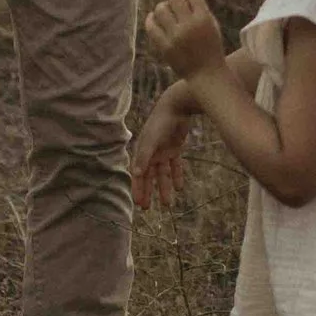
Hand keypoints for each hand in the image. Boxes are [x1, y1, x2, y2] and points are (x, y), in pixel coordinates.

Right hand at [130, 88, 194, 208]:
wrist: (176, 107)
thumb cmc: (160, 122)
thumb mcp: (151, 141)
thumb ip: (144, 157)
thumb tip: (136, 174)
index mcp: (142, 152)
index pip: (139, 175)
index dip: (138, 189)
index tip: (139, 204)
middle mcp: (152, 154)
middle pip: (149, 177)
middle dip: (148, 192)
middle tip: (147, 208)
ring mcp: (163, 151)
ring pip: (163, 174)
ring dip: (164, 188)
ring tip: (167, 204)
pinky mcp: (176, 148)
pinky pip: (176, 166)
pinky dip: (177, 176)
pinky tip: (179, 187)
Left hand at [143, 0, 226, 79]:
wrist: (206, 74)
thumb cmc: (211, 47)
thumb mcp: (212, 25)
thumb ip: (200, 8)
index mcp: (203, 18)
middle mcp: (189, 25)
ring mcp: (175, 36)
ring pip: (161, 9)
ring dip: (162, 6)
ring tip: (165, 10)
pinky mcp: (165, 47)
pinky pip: (152, 27)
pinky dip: (151, 19)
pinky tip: (153, 18)